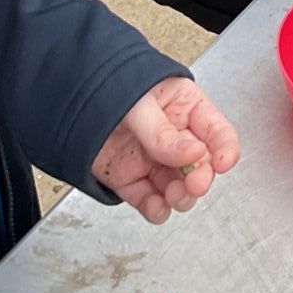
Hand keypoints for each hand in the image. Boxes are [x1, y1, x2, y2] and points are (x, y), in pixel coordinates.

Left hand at [91, 77, 239, 225]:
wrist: (68, 95)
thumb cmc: (109, 83)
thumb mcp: (139, 103)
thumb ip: (162, 131)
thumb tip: (191, 153)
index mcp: (185, 109)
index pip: (216, 131)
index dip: (224, 149)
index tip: (222, 163)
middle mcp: (174, 138)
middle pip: (200, 166)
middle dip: (200, 178)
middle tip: (195, 183)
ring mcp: (152, 160)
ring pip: (179, 188)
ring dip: (181, 197)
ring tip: (174, 195)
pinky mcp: (131, 179)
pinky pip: (149, 200)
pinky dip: (155, 209)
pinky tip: (156, 207)